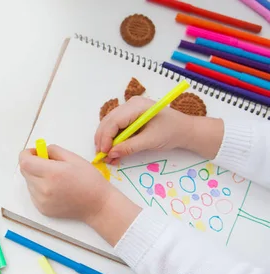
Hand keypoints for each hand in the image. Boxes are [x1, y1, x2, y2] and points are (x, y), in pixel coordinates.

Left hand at [19, 145, 112, 222]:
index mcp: (52, 173)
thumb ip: (53, 150)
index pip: (24, 161)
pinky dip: (39, 188)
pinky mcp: (42, 209)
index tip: (35, 152)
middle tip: (46, 163)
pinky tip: (54, 188)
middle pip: (25, 171)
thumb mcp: (74, 158)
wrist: (97, 205)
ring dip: (35, 176)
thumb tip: (40, 150)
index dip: (26, 154)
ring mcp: (42, 201)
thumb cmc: (89, 180)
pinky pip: (33, 193)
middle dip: (32, 163)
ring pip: (29, 182)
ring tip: (53, 178)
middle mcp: (44, 188)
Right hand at [94, 96, 209, 162]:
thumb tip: (111, 154)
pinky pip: (116, 128)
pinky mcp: (129, 118)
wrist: (185, 130)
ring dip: (106, 141)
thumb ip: (130, 147)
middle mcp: (130, 105)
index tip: (104, 152)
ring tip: (106, 156)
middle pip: (108, 122)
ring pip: (109, 125)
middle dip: (103, 140)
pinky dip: (113, 140)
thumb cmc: (171, 132)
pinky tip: (112, 152)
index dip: (106, 137)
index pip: (114, 121)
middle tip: (101, 156)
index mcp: (137, 106)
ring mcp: (129, 110)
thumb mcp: (151, 141)